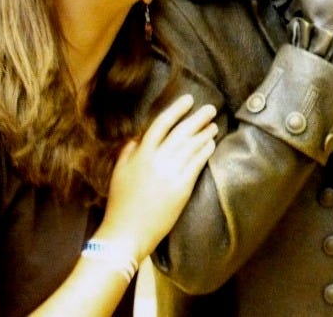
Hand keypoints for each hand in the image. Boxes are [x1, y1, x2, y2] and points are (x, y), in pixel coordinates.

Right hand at [98, 94, 216, 259]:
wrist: (126, 232)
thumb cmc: (120, 204)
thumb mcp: (118, 173)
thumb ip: (128, 152)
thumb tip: (137, 136)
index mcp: (139, 155)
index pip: (161, 124)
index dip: (176, 110)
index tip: (188, 100)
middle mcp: (156, 160)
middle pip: (181, 132)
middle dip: (197, 118)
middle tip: (211, 108)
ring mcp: (170, 173)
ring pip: (192, 146)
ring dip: (205, 133)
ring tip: (213, 125)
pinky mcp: (181, 187)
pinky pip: (197, 163)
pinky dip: (206, 151)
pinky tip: (212, 144)